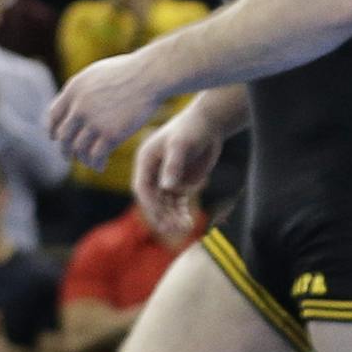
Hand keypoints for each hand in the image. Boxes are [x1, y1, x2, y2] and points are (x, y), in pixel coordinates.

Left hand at [47, 54, 163, 170]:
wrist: (153, 74)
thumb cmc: (131, 70)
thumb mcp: (98, 73)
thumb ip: (82, 91)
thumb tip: (73, 107)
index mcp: (74, 90)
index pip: (53, 116)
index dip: (53, 130)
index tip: (56, 138)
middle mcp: (79, 107)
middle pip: (63, 136)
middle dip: (65, 149)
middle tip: (70, 156)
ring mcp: (95, 121)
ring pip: (79, 149)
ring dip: (82, 159)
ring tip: (89, 162)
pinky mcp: (112, 134)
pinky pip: (96, 156)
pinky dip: (96, 164)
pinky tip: (101, 166)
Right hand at [132, 109, 220, 240]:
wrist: (209, 123)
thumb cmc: (193, 128)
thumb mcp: (182, 144)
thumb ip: (174, 165)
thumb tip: (167, 187)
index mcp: (145, 161)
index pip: (142, 187)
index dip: (150, 203)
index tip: (160, 215)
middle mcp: (152, 172)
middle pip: (153, 199)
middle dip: (162, 215)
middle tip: (173, 228)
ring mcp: (165, 179)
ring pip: (165, 204)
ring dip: (172, 217)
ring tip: (185, 228)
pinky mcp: (179, 183)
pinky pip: (177, 202)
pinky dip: (181, 213)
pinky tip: (189, 223)